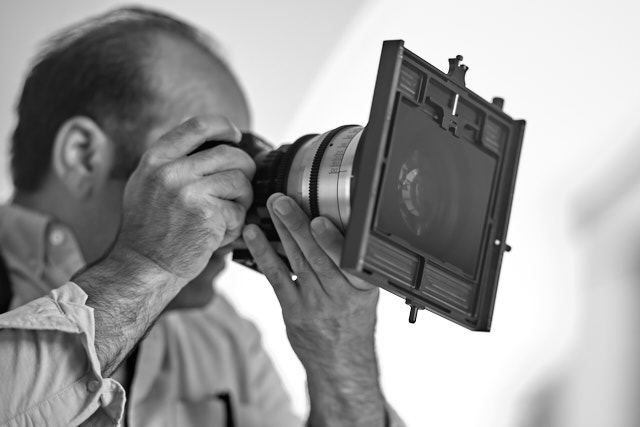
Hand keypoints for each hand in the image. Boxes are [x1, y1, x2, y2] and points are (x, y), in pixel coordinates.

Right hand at [75, 116, 253, 375]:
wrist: (142, 267)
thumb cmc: (148, 228)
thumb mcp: (146, 183)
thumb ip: (172, 160)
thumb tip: (213, 141)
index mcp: (155, 159)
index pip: (198, 126)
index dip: (224, 127)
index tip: (235, 136)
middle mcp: (170, 171)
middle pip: (230, 154)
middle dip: (244, 169)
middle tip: (241, 187)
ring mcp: (189, 193)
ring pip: (240, 182)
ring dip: (242, 200)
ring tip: (226, 215)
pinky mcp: (208, 216)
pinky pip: (239, 211)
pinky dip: (235, 225)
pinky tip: (218, 235)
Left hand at [243, 193, 385, 426]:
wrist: (341, 363)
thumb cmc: (353, 322)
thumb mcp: (365, 292)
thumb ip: (351, 263)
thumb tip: (337, 221)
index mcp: (362, 287)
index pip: (348, 260)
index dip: (333, 240)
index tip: (320, 220)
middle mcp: (339, 295)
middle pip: (316, 255)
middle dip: (298, 225)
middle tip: (283, 201)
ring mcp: (314, 304)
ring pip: (296, 261)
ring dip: (282, 231)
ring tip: (271, 207)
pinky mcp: (293, 309)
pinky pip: (277, 278)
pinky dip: (264, 254)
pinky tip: (253, 235)